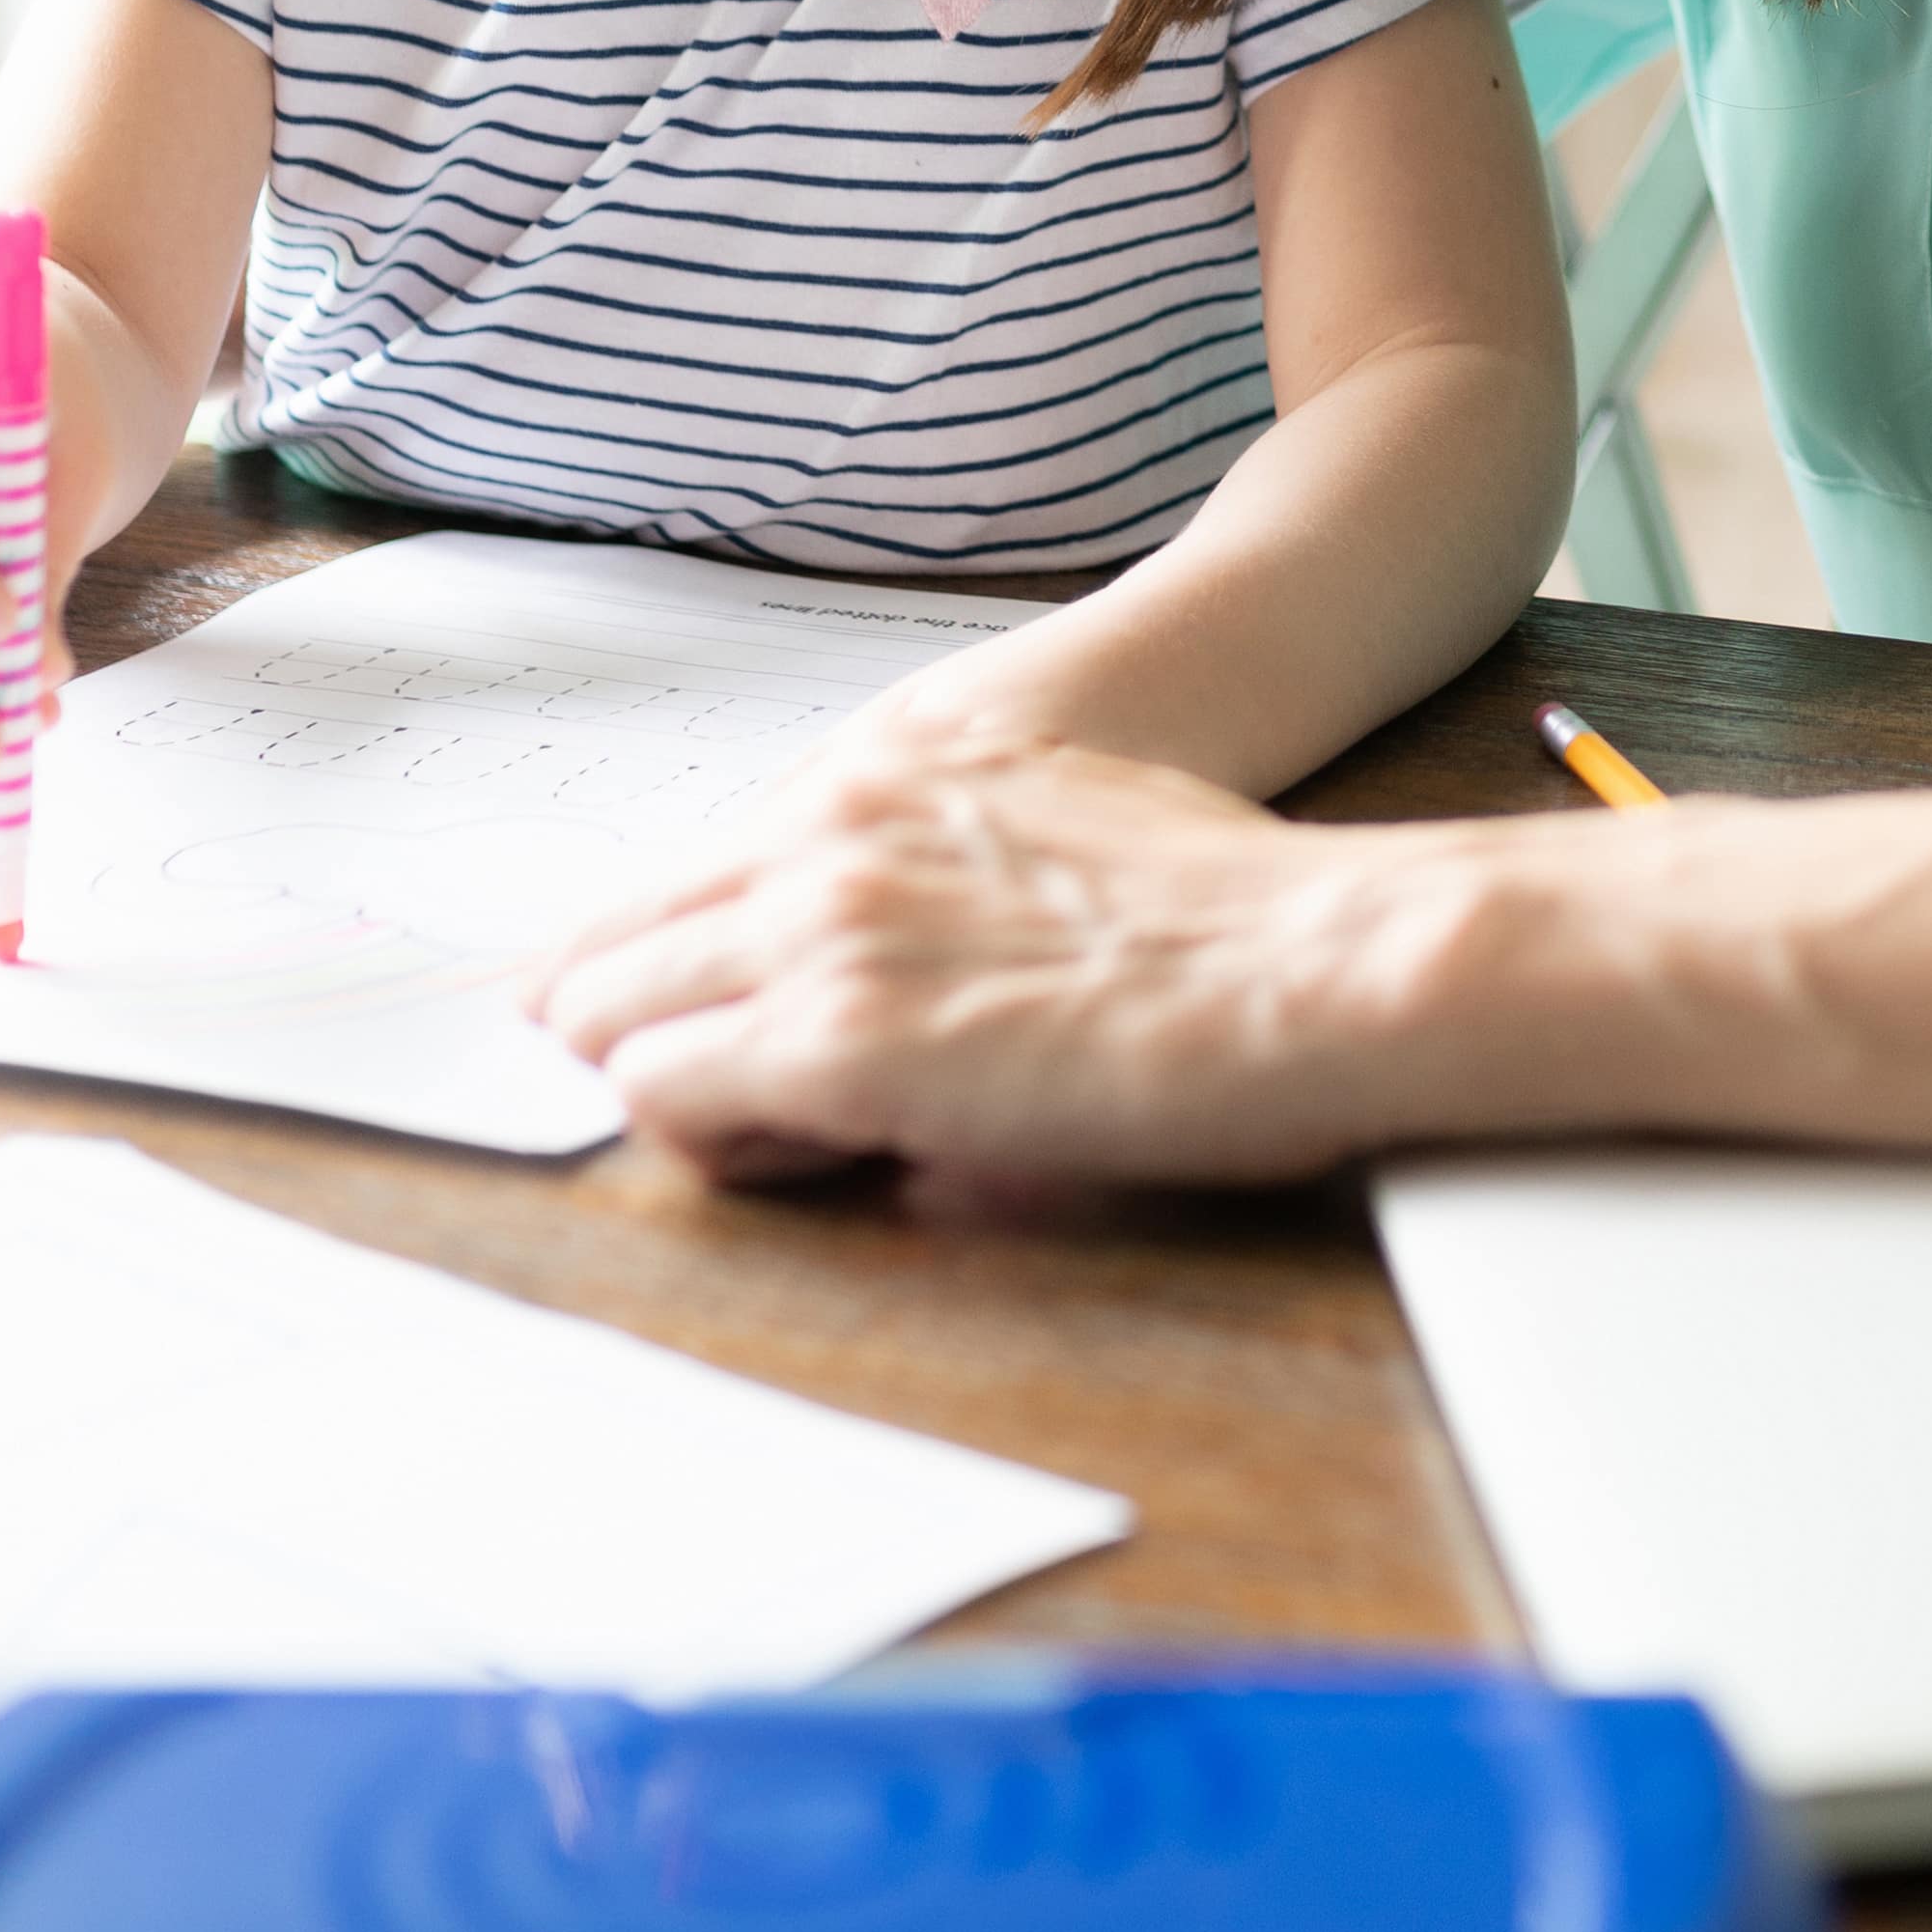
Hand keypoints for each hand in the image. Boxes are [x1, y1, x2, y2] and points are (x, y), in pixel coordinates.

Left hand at [533, 749, 1486, 1188]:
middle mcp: (824, 832)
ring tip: (799, 1136)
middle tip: (705, 1106)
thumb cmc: (1229, 920)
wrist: (1324, 961)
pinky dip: (718, 1148)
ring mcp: (820, 933)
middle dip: (630, 1037)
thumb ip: (936, 874)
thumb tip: (903, 957)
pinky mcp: (835, 1046)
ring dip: (679, 1092)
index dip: (640, 970)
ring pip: (612, 1024)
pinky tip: (829, 1155)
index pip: (677, 875)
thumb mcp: (1051, 835)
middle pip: (607, 949)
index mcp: (878, 776)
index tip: (638, 1026)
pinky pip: (668, 1103)